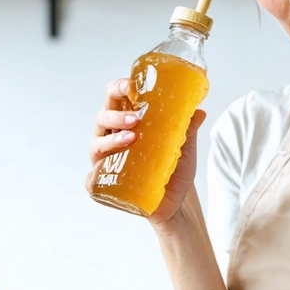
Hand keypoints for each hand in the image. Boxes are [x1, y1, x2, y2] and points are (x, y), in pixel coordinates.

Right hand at [85, 77, 205, 224]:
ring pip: (96, 143)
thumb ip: (188, 129)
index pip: (116, 97)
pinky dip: (94, 175)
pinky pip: (91, 179)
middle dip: (115, 113)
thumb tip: (199, 112)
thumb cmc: (174, 169)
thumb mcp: (185, 148)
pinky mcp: (104, 184)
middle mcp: (112, 137)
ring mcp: (106, 160)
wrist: (176, 202)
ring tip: (131, 138)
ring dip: (111, 139)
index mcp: (128, 122)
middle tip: (135, 118)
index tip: (131, 86)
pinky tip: (104, 171)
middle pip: (102, 116)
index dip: (119, 87)